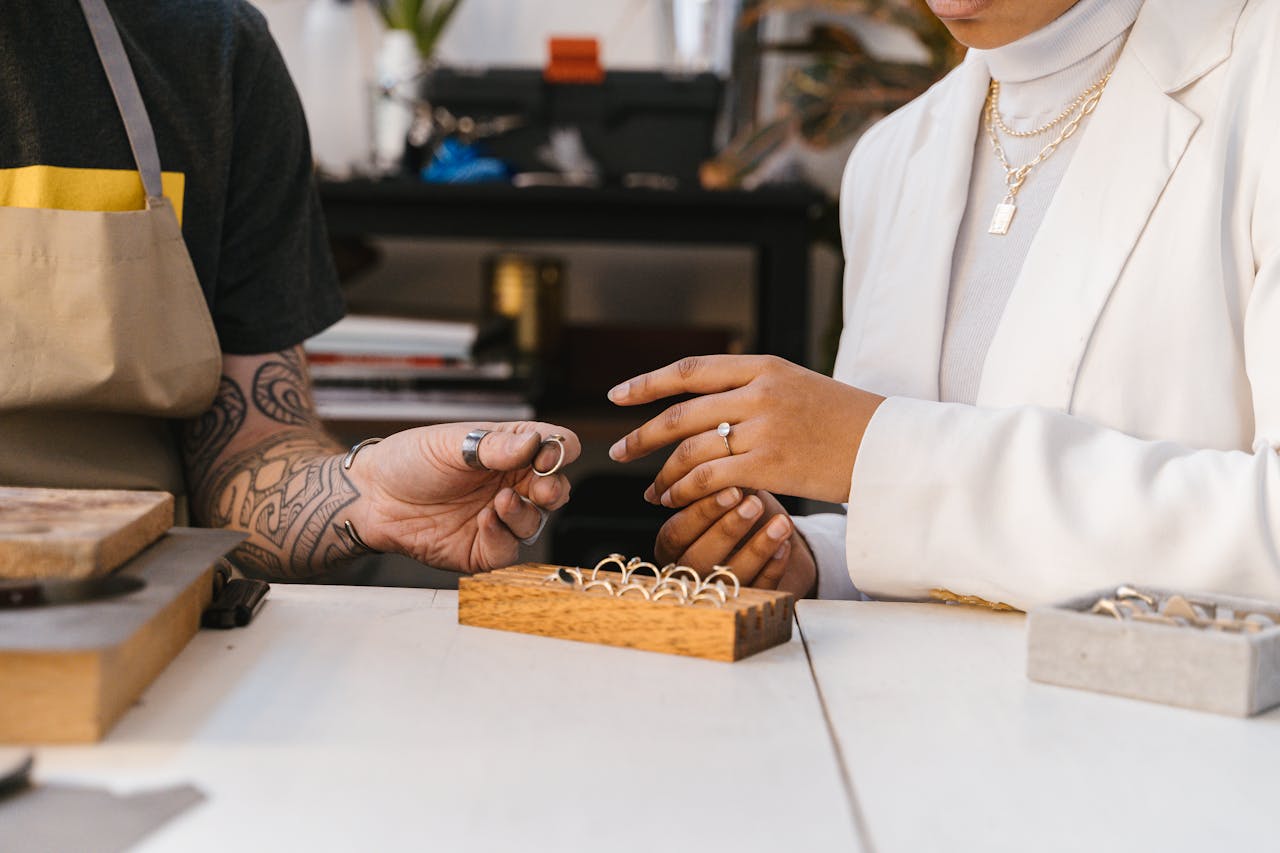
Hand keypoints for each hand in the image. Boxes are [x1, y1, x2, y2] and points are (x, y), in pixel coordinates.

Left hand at [345, 421, 578, 572]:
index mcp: (509, 450)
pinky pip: (509, 550)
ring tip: (499, 502)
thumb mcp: (448, 443)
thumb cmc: (408, 461)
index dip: (559, 450)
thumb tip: (535, 442)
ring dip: (526, 513)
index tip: (544, 454)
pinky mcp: (483, 549)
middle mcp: (511, 483)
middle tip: (542, 488)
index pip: (555, 446)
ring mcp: (499, 517)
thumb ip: (493, 446)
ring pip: (536, 521)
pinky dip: (503, 537)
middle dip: (555, 489)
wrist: (372, 499)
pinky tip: (483, 522)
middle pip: (556, 488)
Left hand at [607, 355, 883, 506]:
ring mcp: (764, 427)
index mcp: (764, 366)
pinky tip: (674, 501)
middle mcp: (760, 391)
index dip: (647, 382)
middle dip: (642, 435)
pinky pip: (709, 478)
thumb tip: (708, 405)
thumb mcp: (799, 387)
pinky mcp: (771, 464)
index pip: (691, 370)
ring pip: (691, 449)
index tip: (617, 395)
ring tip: (652, 490)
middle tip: (617, 451)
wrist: (892, 447)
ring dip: (663, 473)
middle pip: (681, 412)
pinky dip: (685, 491)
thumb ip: (754, 390)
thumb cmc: (847, 423)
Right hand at [655, 488, 815, 597]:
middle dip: (727, 529)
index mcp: (671, 544)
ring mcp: (716, 592)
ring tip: (781, 522)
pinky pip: (759, 590)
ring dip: (757, 548)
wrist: (776, 537)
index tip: (732, 489)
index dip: (702, 511)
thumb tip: (715, 465)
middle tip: (754, 504)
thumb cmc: (744, 508)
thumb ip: (715, 486)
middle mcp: (687, 572)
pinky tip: (786, 545)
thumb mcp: (728, 494)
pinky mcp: (748, 604)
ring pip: (729, 577)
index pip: (677, 531)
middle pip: (697, 558)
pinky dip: (773, 567)